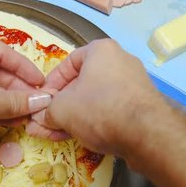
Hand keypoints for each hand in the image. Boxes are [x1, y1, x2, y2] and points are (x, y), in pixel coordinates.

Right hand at [27, 39, 171, 155]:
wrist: (147, 134)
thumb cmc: (100, 109)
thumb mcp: (62, 109)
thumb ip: (46, 111)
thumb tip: (39, 119)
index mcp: (102, 50)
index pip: (68, 62)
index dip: (51, 84)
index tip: (42, 102)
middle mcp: (121, 60)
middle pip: (83, 82)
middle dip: (63, 104)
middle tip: (50, 122)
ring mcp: (135, 83)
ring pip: (97, 97)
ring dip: (78, 115)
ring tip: (63, 133)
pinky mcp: (144, 104)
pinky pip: (113, 109)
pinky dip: (97, 121)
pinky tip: (86, 136)